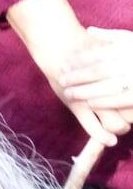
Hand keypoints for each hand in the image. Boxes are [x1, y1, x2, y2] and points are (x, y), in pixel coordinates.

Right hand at [7, 0, 125, 147]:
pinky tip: (110, 141)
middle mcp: (113, 89)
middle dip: (131, 117)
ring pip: (115, 123)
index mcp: (122, 77)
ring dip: (120, 128)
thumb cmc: (87, 47)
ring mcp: (94, 99)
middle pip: (130, 113)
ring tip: (121, 127)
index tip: (132, 107)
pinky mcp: (79, 107)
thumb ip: (123, 54)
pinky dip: (102, 137)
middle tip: (129, 116)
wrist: (61, 47)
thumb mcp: (115, 48)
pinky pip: (94, 128)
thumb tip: (131, 61)